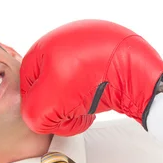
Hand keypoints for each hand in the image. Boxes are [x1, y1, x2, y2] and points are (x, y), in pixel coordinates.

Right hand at [20, 19, 162, 135]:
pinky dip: (94, 94)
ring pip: (72, 85)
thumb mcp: (48, 104)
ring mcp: (88, 47)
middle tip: (70, 115)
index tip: (50, 118)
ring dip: (76, 103)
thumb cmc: (91, 77)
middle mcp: (65, 42)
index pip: (27, 84)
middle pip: (50, 85)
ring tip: (87, 109)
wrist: (135, 71)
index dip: (36, 106)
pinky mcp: (107, 57)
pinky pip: (93, 81)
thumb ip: (32, 115)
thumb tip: (39, 120)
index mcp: (44, 46)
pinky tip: (101, 100)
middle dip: (59, 106)